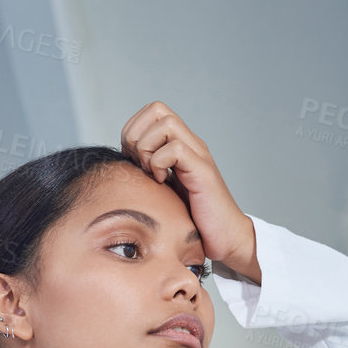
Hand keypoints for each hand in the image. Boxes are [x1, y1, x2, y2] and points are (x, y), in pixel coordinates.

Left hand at [119, 102, 259, 282]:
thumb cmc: (194, 221)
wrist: (225, 239)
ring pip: (166, 123)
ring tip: (151, 172)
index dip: (133, 129)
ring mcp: (197, 155)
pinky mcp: (202, 171)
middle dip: (137, 134)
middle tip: (138, 163)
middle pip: (157, 109)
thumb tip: (122, 166)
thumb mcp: (163, 192)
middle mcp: (190, 144)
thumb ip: (148, 174)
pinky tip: (162, 182)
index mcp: (179, 145)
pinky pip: (176, 149)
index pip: (151, 112)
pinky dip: (161, 163)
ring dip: (148, 148)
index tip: (131, 158)